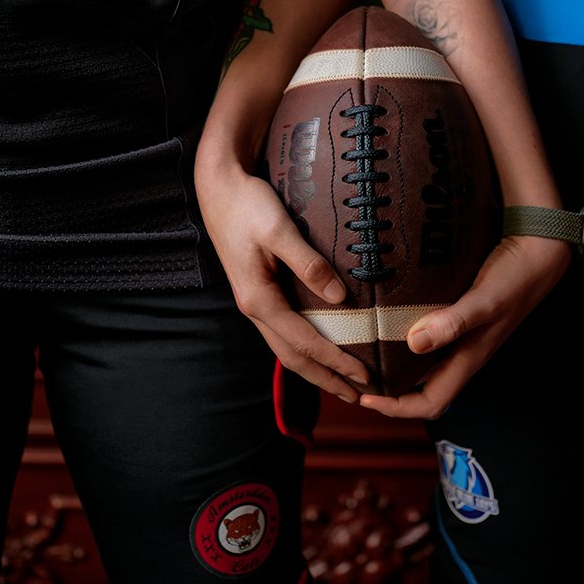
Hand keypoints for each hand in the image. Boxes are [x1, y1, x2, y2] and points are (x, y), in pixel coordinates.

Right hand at [196, 161, 369, 401]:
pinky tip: (319, 344)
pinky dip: (304, 344)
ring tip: (342, 381)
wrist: (219, 186)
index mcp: (258, 299)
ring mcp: (254, 300)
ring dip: (315, 366)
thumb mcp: (280, 231)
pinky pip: (284, 328)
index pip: (304, 343)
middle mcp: (254, 308)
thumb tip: (340, 299)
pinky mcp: (258, 289)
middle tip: (358, 397)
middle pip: (292, 356)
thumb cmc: (248, 205)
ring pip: (286, 346)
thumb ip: (309, 265)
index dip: (335, 362)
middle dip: (325, 378)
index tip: (364, 376)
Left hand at [358, 234, 570, 419]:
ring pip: (425, 364)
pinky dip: (406, 337)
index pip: (430, 403)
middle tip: (356, 377)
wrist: (537, 251)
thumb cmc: (513, 278)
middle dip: (390, 392)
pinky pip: (429, 336)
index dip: (396, 408)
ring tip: (365, 352)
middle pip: (424, 389)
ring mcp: (462, 335)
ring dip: (396, 365)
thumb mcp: (484, 301)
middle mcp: (463, 352)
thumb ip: (453, 323)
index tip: (364, 398)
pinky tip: (389, 320)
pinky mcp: (460, 315)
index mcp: (468, 359)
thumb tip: (413, 343)